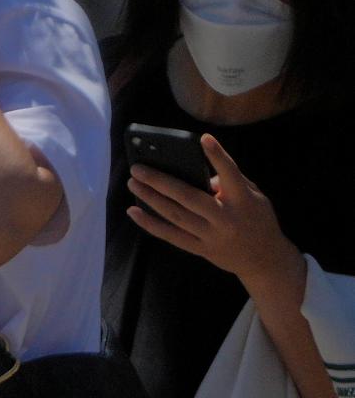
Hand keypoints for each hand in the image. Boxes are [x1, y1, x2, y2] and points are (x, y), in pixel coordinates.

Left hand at [127, 134, 304, 294]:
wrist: (263, 258)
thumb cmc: (256, 218)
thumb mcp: (254, 197)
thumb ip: (229, 182)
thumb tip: (193, 172)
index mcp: (243, 199)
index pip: (230, 173)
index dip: (217, 156)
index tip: (203, 138)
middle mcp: (226, 218)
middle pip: (188, 197)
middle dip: (160, 181)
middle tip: (138, 168)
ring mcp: (211, 235)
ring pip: (174, 215)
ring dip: (150, 198)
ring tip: (133, 183)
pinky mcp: (200, 249)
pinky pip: (170, 235)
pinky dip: (149, 223)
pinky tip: (133, 211)